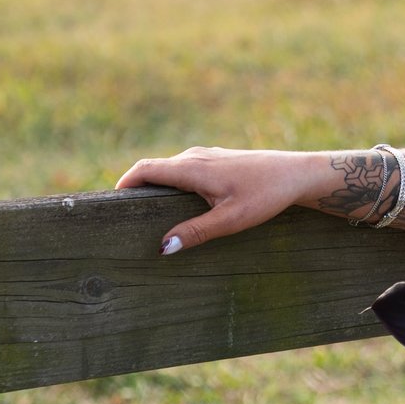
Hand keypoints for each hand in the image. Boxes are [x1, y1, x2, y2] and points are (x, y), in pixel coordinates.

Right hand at [115, 146, 328, 254]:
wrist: (297, 174)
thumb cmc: (266, 195)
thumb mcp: (231, 219)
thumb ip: (195, 233)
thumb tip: (161, 248)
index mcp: (192, 169)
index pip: (145, 170)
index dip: (123, 184)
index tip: (107, 205)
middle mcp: (194, 157)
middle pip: (152, 168)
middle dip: (133, 188)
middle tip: (118, 216)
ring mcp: (205, 156)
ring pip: (167, 168)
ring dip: (151, 186)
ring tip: (140, 213)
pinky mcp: (215, 160)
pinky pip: (181, 169)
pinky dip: (168, 182)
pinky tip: (172, 204)